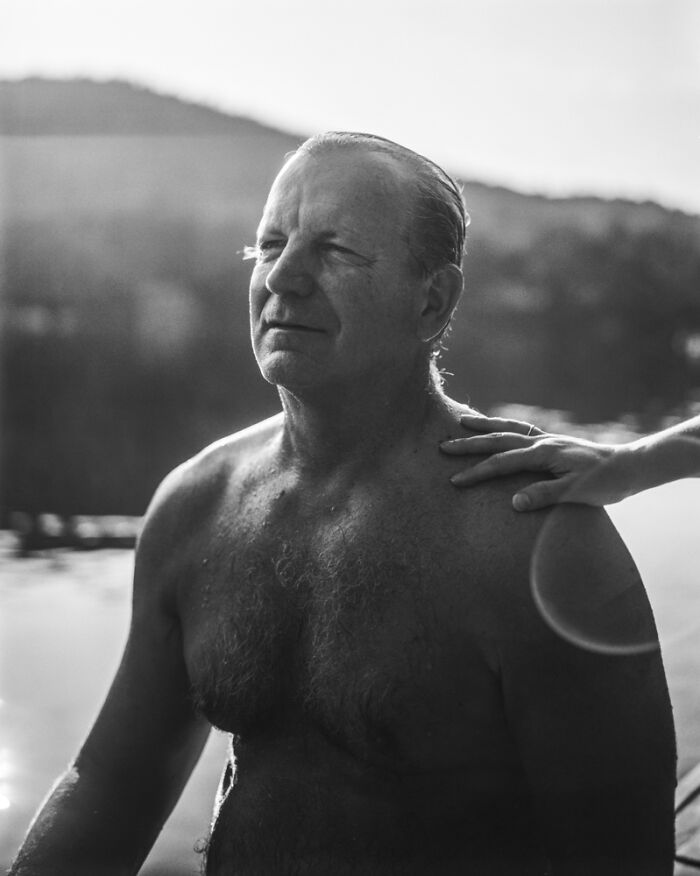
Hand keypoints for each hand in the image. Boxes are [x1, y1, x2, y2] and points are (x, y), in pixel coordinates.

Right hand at [440, 413, 631, 509]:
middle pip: (498, 439)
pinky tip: (496, 427)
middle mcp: (542, 442)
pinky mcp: (552, 442)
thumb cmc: (605, 483)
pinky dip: (503, 425)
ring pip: (508, 428)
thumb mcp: (577, 493)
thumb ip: (545, 495)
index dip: (477, 472)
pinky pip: (520, 429)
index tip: (455, 481)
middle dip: (469, 444)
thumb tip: (513, 503)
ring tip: (461, 422)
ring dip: (484, 426)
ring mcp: (546, 439)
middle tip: (442, 446)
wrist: (630, 467)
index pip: (502, 462)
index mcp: (544, 454)